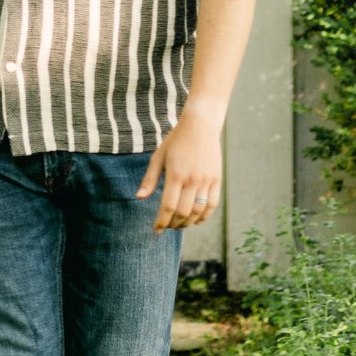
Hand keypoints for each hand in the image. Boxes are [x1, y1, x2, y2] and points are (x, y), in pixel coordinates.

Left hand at [139, 99, 222, 234]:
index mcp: (176, 174)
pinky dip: (204, 216)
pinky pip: (212, 205)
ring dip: (188, 223)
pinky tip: (196, 220)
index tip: (156, 230)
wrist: (201, 125)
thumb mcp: (159, 156)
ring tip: (179, 225)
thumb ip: (150, 179)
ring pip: (198, 211)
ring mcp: (206, 180)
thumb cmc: (176, 140)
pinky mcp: (216, 180)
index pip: (168, 206)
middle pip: (183, 212)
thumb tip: (138, 198)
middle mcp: (192, 179)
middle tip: (167, 226)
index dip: (161, 221)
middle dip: (173, 224)